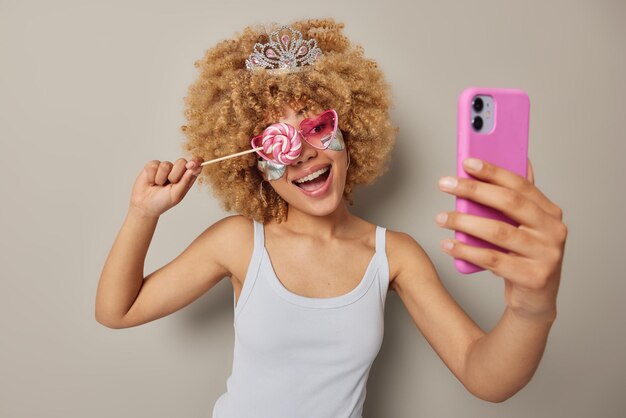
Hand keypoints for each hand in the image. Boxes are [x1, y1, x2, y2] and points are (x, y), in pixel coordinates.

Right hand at [129, 157, 203, 217]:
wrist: (144, 205)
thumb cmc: (163, 202)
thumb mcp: (176, 195)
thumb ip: (185, 181)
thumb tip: (194, 168)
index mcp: (187, 178)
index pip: (196, 165)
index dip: (196, 162)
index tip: (192, 164)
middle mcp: (177, 171)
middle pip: (182, 161)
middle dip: (175, 175)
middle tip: (169, 184)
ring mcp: (165, 167)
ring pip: (166, 165)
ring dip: (161, 178)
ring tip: (158, 185)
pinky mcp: (153, 166)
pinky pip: (154, 165)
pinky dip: (152, 176)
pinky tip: (151, 182)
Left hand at [435, 158, 567, 320]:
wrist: (535, 300)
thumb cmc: (524, 257)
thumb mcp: (525, 227)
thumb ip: (518, 199)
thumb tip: (515, 161)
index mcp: (550, 213)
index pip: (520, 185)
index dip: (493, 172)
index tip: (467, 162)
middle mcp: (553, 231)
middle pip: (509, 204)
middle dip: (474, 190)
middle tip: (445, 184)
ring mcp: (546, 255)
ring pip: (498, 232)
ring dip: (464, 222)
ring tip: (441, 218)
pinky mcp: (533, 277)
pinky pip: (492, 260)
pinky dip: (466, 251)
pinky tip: (448, 245)